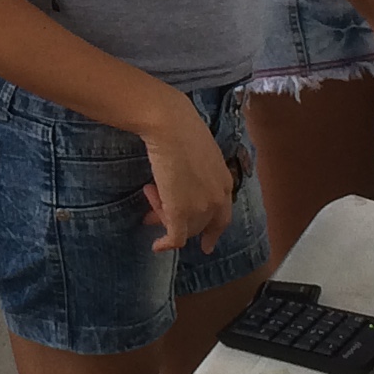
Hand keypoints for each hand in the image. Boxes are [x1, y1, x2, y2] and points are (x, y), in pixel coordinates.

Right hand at [138, 91, 238, 254]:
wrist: (171, 127)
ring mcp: (202, 207)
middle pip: (200, 225)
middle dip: (178, 223)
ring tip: (147, 203)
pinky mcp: (182, 212)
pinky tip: (156, 246)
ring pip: (184, 229)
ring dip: (163, 219)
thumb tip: (182, 180)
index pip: (222, 216)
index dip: (212, 232)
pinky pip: (175, 237)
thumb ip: (198, 173)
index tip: (206, 244)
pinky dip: (165, 244)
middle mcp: (218, 199)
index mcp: (226, 183)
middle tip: (154, 218)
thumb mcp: (200, 155)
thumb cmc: (181, 130)